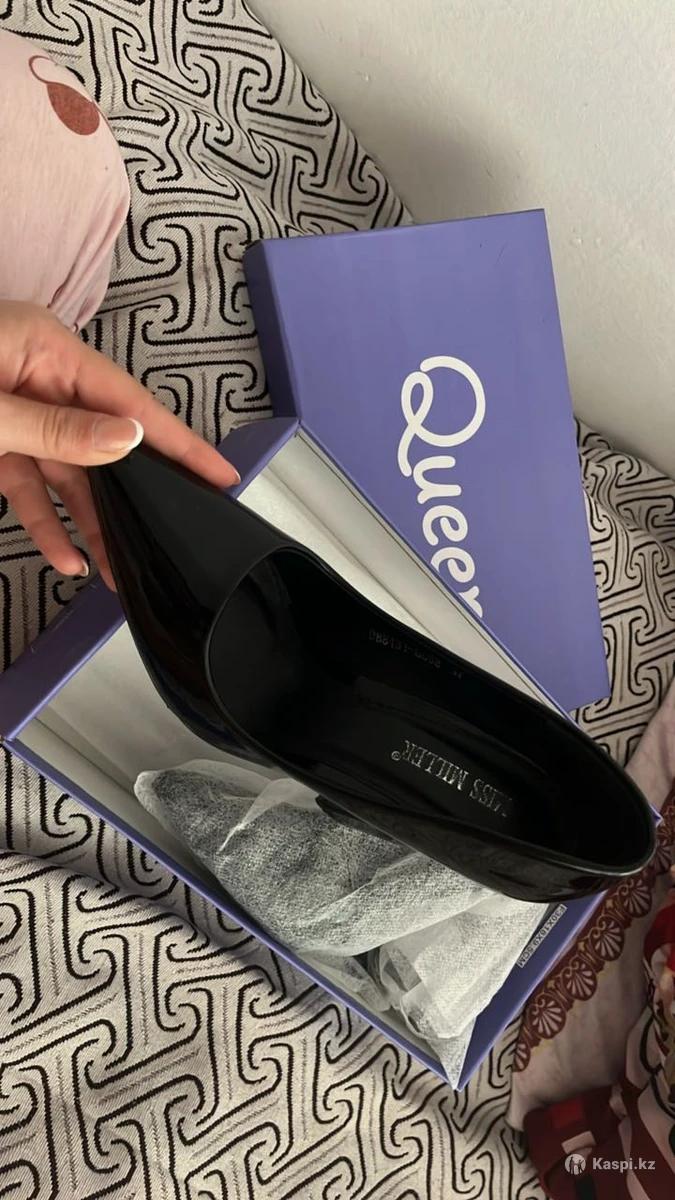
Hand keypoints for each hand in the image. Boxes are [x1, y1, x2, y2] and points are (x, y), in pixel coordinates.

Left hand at [0, 301, 238, 588]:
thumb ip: (56, 428)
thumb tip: (129, 439)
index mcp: (45, 349)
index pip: (128, 401)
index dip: (177, 442)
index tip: (220, 473)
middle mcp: (38, 377)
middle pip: (105, 441)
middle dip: (135, 494)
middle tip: (178, 531)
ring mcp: (17, 410)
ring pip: (69, 473)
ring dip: (91, 523)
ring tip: (116, 571)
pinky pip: (31, 484)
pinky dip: (46, 521)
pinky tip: (66, 557)